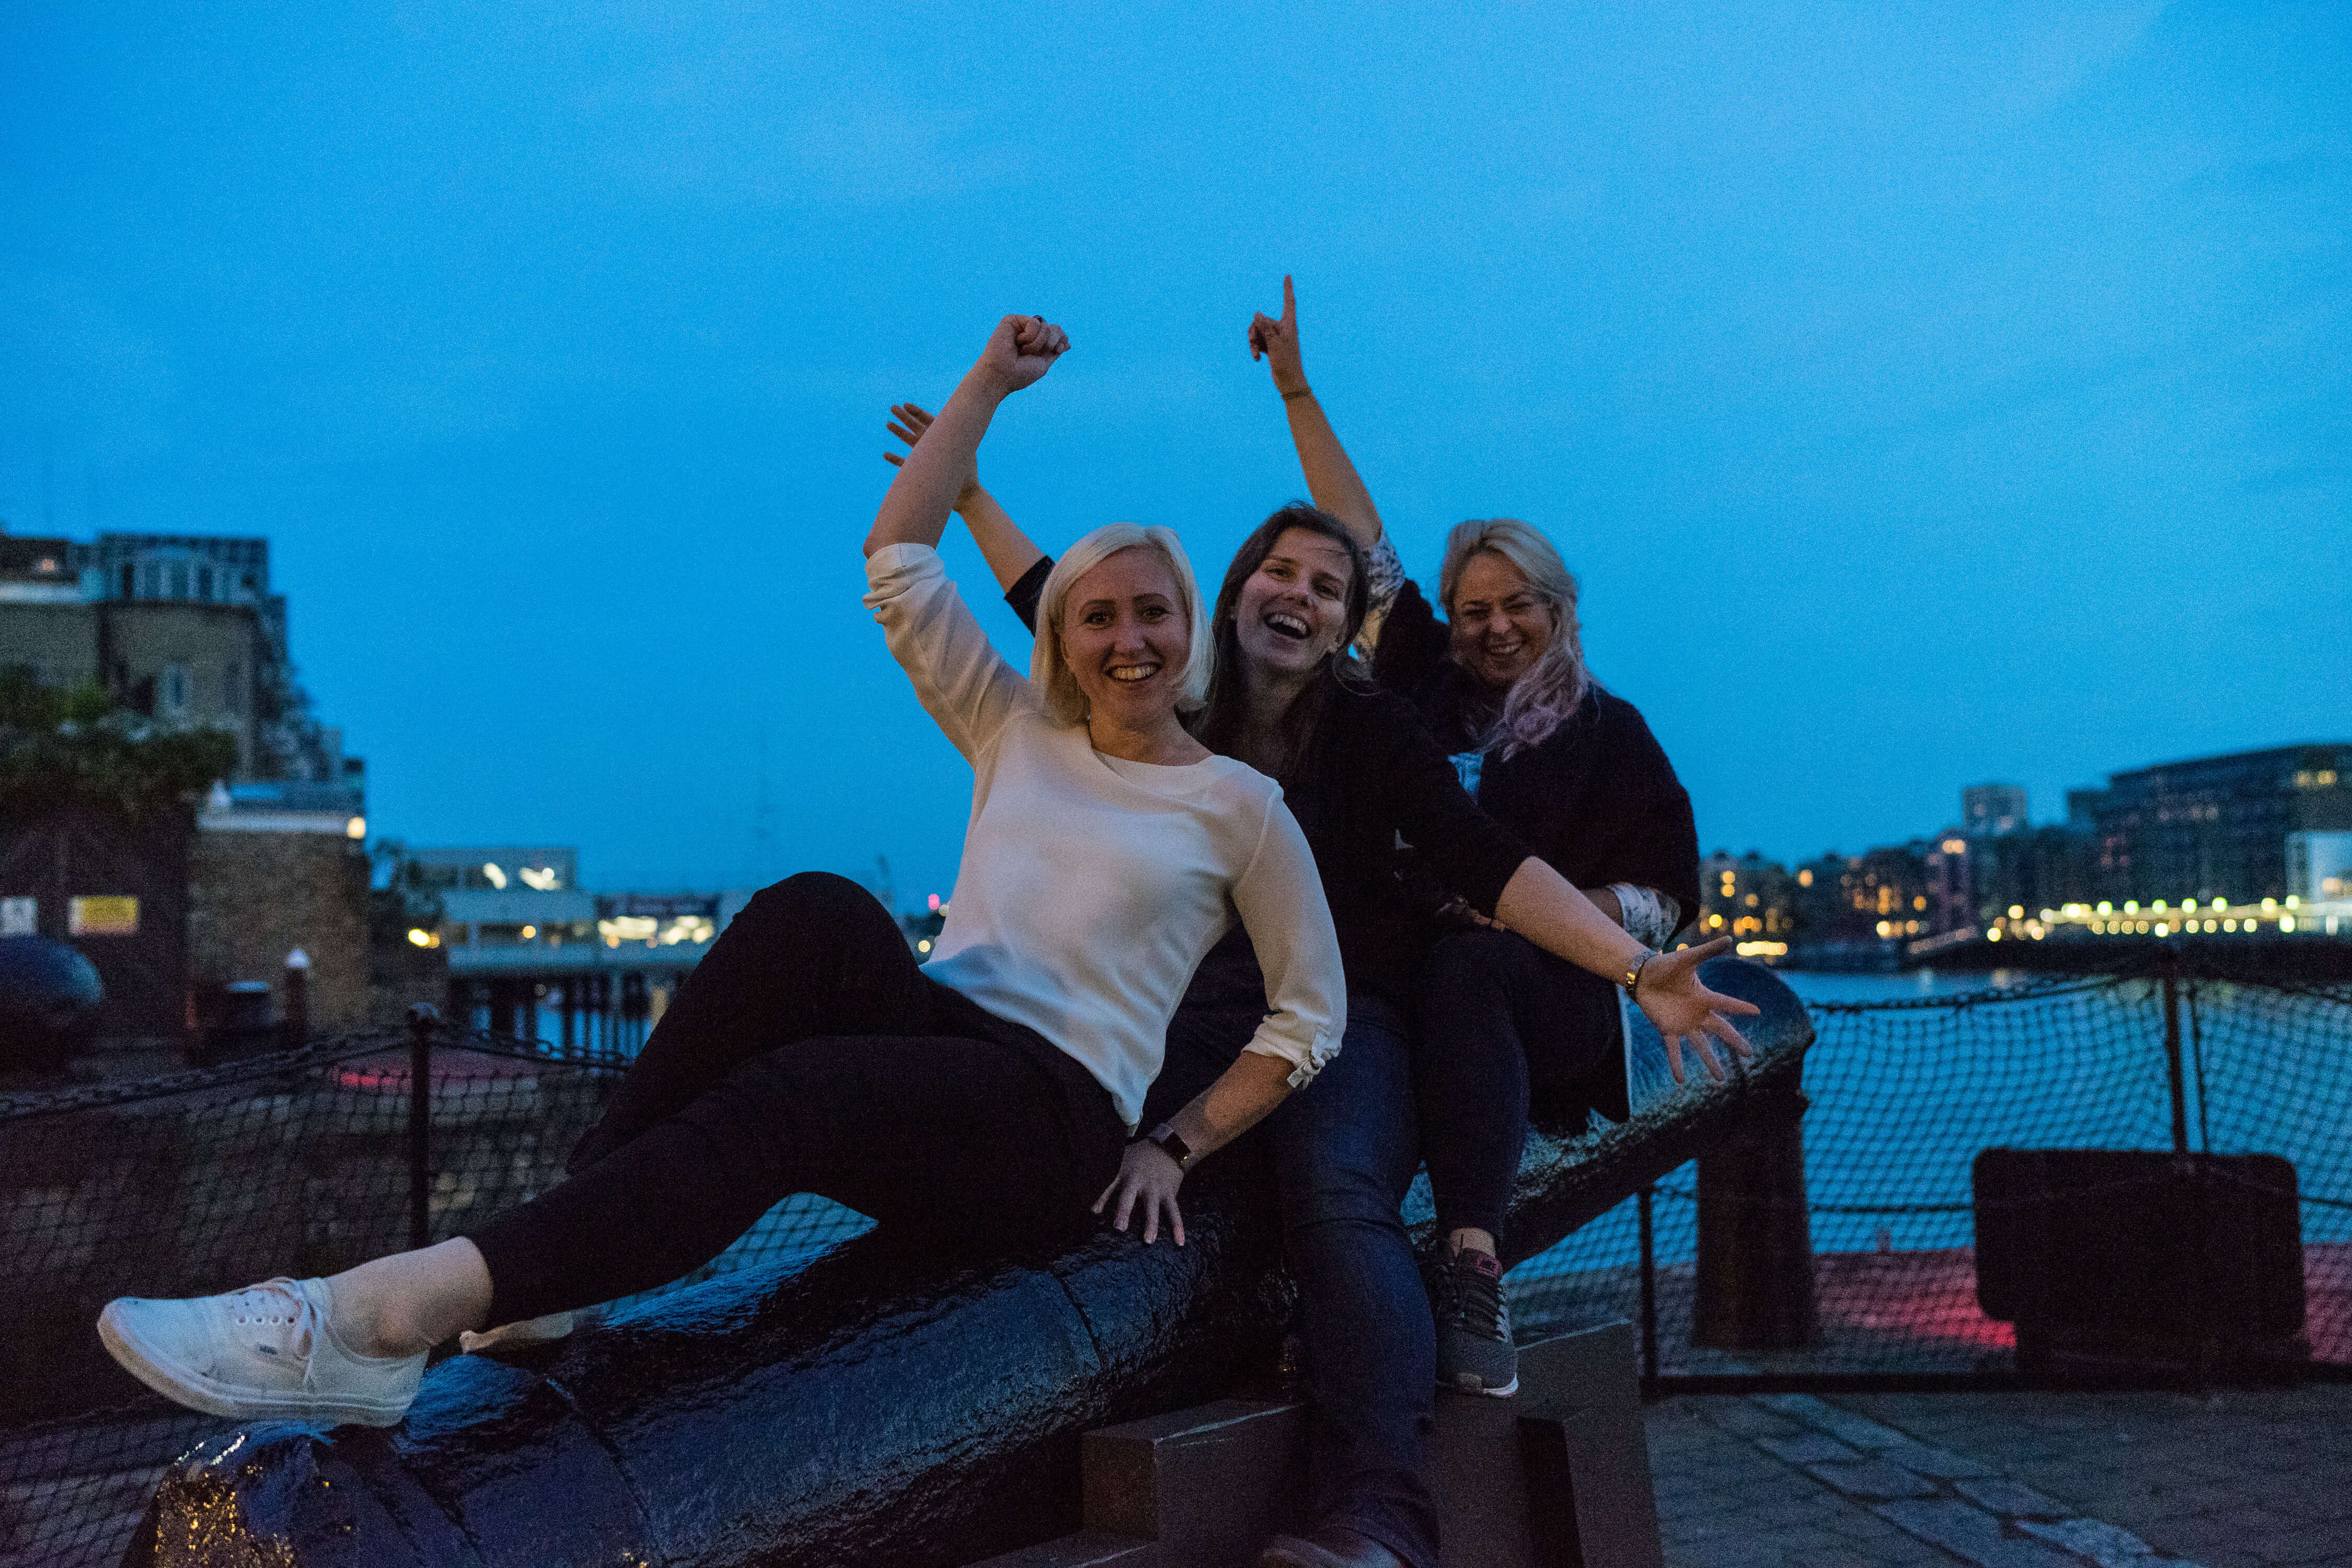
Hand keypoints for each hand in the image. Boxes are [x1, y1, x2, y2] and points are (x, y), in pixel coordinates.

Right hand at [883, 402, 982, 508]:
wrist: (966, 496)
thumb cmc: (967, 474)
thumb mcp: (963, 452)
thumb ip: (955, 437)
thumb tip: (951, 420)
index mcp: (944, 437)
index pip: (929, 420)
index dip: (917, 412)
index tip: (906, 405)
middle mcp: (934, 444)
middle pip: (916, 427)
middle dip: (904, 417)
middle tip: (892, 407)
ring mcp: (926, 457)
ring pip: (909, 441)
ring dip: (898, 432)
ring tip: (888, 423)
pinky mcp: (921, 471)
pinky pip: (905, 464)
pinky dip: (895, 459)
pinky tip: (885, 454)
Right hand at [975, 314, 1069, 395]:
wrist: (1002, 374)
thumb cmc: (1020, 373)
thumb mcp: (1044, 363)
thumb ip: (1054, 351)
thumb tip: (1068, 343)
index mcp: (1039, 344)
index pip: (1059, 333)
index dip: (1062, 340)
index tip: (1058, 350)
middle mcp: (1031, 334)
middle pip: (1055, 328)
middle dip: (1051, 342)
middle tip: (1035, 353)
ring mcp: (1022, 326)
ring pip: (1045, 325)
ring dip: (1037, 343)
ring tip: (1022, 350)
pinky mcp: (1013, 320)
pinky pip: (1034, 322)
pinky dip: (1029, 336)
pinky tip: (1017, 342)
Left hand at [1094, 1140, 1186, 1245]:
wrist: (1168, 1147)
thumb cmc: (1138, 1158)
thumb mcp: (1121, 1159)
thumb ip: (1106, 1173)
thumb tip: (1085, 1187)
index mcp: (1122, 1172)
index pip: (1108, 1186)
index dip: (1101, 1198)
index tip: (1094, 1212)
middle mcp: (1138, 1180)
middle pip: (1129, 1196)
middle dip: (1124, 1211)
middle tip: (1119, 1228)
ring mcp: (1155, 1187)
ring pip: (1153, 1207)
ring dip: (1151, 1223)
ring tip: (1148, 1240)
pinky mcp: (1169, 1193)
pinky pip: (1174, 1211)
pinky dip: (1177, 1227)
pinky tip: (1179, 1242)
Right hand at [1247, 275, 1306, 396]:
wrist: (1289, 381)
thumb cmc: (1286, 363)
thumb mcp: (1275, 344)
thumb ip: (1265, 328)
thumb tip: (1257, 313)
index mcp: (1289, 325)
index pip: (1289, 302)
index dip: (1288, 289)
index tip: (1288, 276)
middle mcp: (1283, 329)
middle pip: (1263, 321)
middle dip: (1255, 331)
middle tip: (1253, 343)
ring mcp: (1276, 337)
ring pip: (1258, 331)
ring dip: (1254, 342)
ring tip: (1255, 354)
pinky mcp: (1271, 346)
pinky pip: (1258, 341)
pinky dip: (1256, 348)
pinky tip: (1257, 359)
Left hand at [1631, 938, 1760, 1085]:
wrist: (1643, 976)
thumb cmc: (1666, 966)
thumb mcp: (1688, 958)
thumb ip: (1708, 951)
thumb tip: (1728, 938)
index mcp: (1705, 997)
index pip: (1726, 1003)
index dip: (1740, 1007)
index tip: (1757, 1011)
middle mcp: (1698, 1014)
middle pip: (1720, 1030)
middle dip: (1734, 1041)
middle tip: (1749, 1054)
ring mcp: (1684, 1024)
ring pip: (1701, 1046)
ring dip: (1710, 1062)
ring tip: (1721, 1080)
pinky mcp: (1667, 1029)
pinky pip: (1674, 1050)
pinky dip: (1676, 1064)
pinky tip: (1680, 1080)